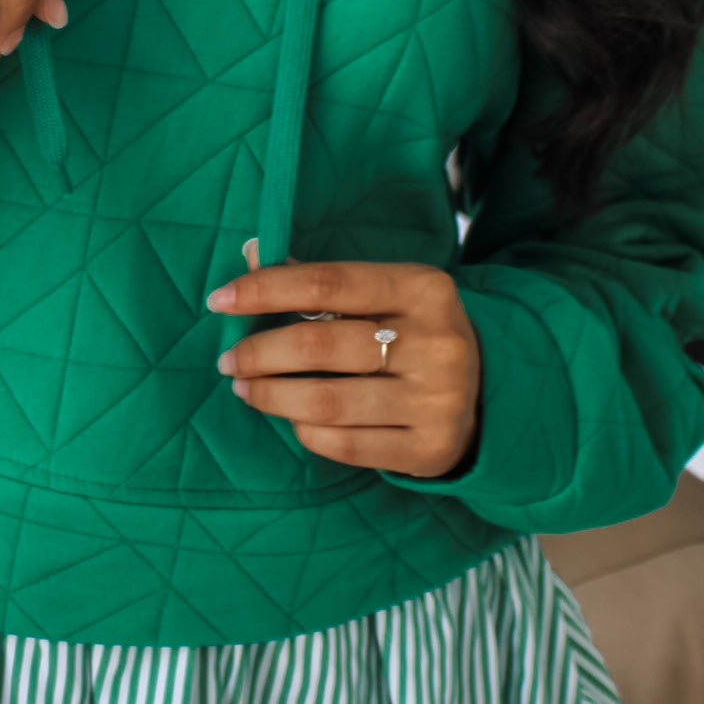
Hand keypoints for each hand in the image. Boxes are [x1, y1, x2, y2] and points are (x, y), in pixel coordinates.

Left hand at [206, 237, 482, 479]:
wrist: (485, 389)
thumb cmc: (411, 332)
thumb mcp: (384, 294)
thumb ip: (322, 282)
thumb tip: (250, 254)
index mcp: (424, 287)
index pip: (326, 283)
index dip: (265, 290)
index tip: (219, 301)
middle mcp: (437, 342)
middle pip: (319, 344)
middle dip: (258, 352)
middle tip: (227, 360)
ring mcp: (438, 399)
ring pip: (326, 401)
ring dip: (270, 396)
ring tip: (245, 388)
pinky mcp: (430, 448)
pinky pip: (345, 444)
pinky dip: (307, 431)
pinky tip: (292, 418)